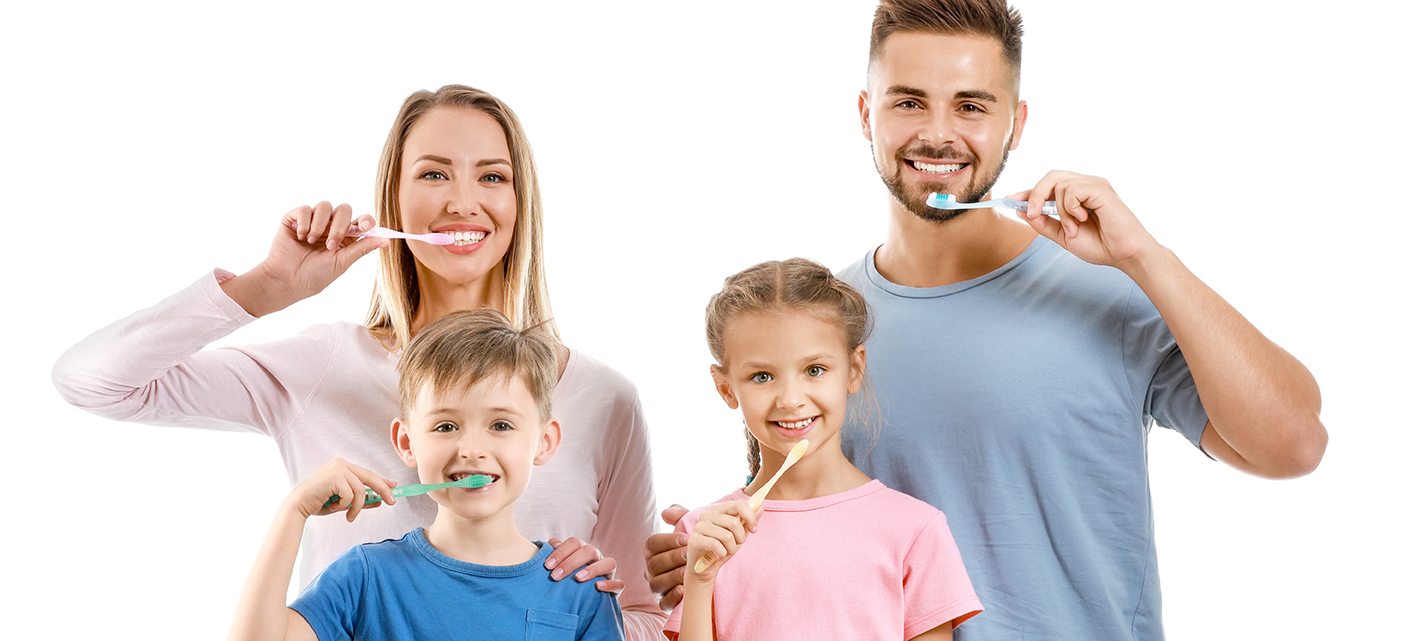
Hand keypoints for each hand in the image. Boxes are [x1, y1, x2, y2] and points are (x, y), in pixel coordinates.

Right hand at [222, 203, 390, 316]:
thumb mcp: (342, 262)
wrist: (286, 281)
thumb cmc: (314, 276)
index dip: (366, 220)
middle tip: (331, 245)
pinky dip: (305, 222)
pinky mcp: (295, 219)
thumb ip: (362, 248)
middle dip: (339, 225)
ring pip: (325, 206)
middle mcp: (330, 227)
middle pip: (344, 209)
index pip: (361, 220)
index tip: (365, 226)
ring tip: (312, 242)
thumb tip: (387, 240)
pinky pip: (305, 208)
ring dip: (320, 225)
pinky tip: (300, 237)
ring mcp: (313, 222)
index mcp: (345, 238)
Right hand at [283, 458, 396, 521]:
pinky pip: (350, 495)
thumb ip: (361, 499)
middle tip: (391, 502)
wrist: (298, 506)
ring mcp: (338, 469)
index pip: (367, 473)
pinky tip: (333, 507)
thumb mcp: (344, 502)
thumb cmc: (319, 503)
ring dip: (357, 507)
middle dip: (383, 490)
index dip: (382, 481)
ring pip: (361, 490)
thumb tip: (380, 500)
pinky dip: (344, 505)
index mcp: (343, 466)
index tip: (394, 487)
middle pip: (370, 477)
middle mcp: (342, 464)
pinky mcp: (334, 476)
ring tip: (349, 516)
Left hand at [545, 537, 623, 593]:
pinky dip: (610, 584)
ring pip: (609, 563)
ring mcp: (608, 571)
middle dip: (571, 562)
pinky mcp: (616, 587)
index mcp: (582, 550)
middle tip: (555, 576)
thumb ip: (553, 555)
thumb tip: (545, 548)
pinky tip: (597, 587)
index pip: (574, 542)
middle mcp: (597, 558)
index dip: (560, 552)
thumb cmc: (568, 580)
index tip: (547, 566)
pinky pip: (619, 583)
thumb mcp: (559, 567)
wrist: (585, 601)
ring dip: (593, 569)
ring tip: (578, 578)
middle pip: (589, 550)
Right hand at [644, 504, 689, 608]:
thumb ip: (680, 518)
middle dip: (672, 558)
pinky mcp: (665, 603)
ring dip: (672, 576)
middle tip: (689, 553)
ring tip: (688, 571)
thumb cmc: (693, 550)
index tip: (685, 538)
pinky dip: (672, 596)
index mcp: (653, 552)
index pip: (652, 544)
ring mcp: (657, 587)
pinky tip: (683, 589)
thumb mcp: (688, 533)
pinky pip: (663, 602)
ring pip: (656, 583)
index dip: (667, 540)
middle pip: (654, 564)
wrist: (703, 573)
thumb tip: (667, 511)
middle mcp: (651, 570)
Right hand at [685, 500, 759, 584]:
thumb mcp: (739, 535)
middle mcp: (707, 515)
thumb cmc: (721, 549)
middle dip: (740, 539)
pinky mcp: (694, 540)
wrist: (705, 568)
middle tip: (735, 546)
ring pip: (727, 536)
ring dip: (731, 549)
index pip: (739, 504)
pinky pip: (716, 545)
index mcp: (718, 510)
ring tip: (725, 552)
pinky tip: (718, 555)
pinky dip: (722, 553)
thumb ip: (748, 521)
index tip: (754, 529)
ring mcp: (699, 527)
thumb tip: (761, 507)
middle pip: (734, 522)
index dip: (750, 517)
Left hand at [1008, 171, 1160, 271]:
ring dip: (1060, 211)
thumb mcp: (1064, 236)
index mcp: (1078, 194)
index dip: (1028, 191)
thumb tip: (1021, 211)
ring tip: (1073, 228)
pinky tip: (1083, 219)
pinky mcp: (1101, 189)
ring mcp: (1094, 184)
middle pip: (1051, 176)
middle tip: (1032, 214)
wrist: (1124, 255)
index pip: (1048, 185)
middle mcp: (1086, 184)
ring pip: (1059, 184)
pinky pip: (1072, 190)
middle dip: (1035, 194)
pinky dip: (1070, 208)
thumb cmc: (1101, 245)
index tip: (1010, 201)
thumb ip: (1044, 223)